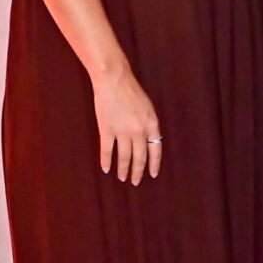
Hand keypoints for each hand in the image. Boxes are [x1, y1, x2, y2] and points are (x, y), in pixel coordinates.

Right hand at [93, 68, 162, 184]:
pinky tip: (106, 169)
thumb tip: (149, 141)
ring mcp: (122, 131)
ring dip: (123, 169)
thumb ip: (149, 125)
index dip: (154, 164)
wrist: (114, 80)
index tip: (152, 174)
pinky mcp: (106, 130)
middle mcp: (139, 131)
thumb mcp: (148, 108)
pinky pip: (107, 151)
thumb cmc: (132, 91)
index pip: (156, 150)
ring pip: (124, 157)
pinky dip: (106, 161)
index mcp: (152, 125)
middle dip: (138, 172)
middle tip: (135, 182)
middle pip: (140, 157)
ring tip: (122, 178)